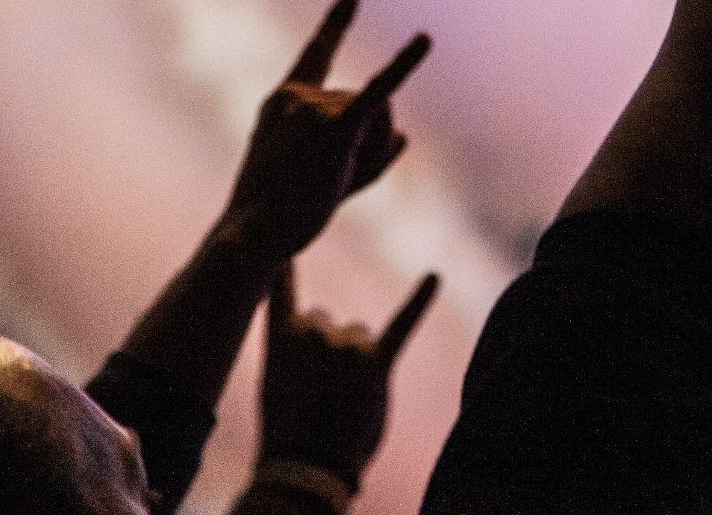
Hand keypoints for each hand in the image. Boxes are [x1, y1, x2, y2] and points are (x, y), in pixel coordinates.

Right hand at [222, 0, 429, 256]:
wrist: (256, 236)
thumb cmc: (282, 213)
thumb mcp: (325, 176)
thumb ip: (373, 152)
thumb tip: (407, 137)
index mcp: (287, 99)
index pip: (317, 52)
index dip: (336, 23)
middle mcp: (297, 95)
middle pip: (370, 100)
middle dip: (373, 141)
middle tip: (333, 179)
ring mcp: (312, 110)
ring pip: (381, 113)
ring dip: (375, 153)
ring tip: (335, 181)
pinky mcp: (333, 131)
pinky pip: (377, 91)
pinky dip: (403, 63)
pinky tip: (424, 40)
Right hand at [258, 263, 439, 489]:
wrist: (308, 465)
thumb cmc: (288, 430)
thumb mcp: (277, 382)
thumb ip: (298, 349)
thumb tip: (333, 331)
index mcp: (281, 334)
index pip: (282, 289)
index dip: (284, 269)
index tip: (284, 246)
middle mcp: (314, 330)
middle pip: (328, 322)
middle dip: (327, 350)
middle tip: (319, 391)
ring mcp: (347, 345)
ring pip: (359, 334)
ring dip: (356, 359)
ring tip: (343, 397)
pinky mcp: (377, 362)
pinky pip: (402, 323)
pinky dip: (420, 299)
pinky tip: (433, 277)